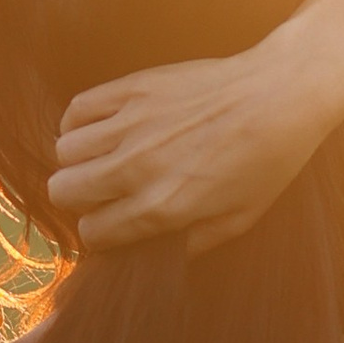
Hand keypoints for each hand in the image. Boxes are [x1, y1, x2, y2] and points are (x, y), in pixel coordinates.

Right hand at [46, 45, 326, 254]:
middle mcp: (137, 167)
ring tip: (102, 159)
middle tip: (102, 194)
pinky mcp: (133, 89)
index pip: (93, 232)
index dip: (100, 233)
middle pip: (63, 192)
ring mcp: (132, 124)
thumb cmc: (267, 160)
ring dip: (78, 161)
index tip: (113, 225)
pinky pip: (76, 110)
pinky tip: (101, 130)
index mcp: (162, 206)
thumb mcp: (238, 219)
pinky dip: (79, 124)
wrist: (281, 94)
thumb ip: (192, 243)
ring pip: (63, 152)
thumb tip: (155, 253)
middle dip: (78, 200)